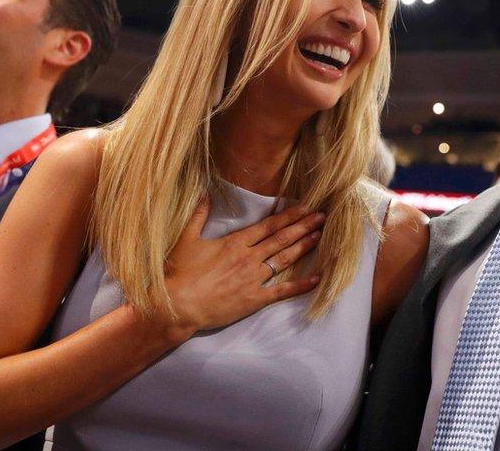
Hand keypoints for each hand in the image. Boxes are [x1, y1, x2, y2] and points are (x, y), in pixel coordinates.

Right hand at [163, 199, 324, 338]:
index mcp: (235, 242)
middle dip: (303, 226)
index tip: (304, 207)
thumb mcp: (186, 239)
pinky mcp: (254, 299)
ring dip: (303, 247)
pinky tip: (316, 279)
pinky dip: (300, 285)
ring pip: (284, 260)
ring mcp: (253, 279)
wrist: (178, 305)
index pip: (268, 225)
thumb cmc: (180, 273)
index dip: (288, 216)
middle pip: (281, 239)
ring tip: (319, 236)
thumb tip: (204, 192)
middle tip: (322, 217)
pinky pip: (281, 291)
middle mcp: (249, 258)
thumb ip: (198, 215)